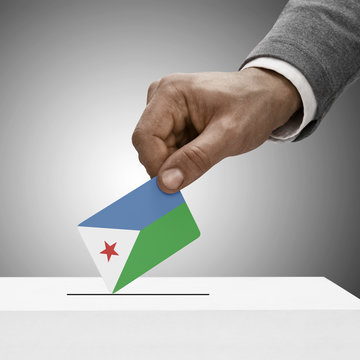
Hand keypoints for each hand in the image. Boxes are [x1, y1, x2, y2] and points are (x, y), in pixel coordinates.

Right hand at [132, 68, 300, 192]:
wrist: (265, 97)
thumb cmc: (252, 105)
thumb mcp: (228, 135)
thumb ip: (195, 159)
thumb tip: (166, 183)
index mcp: (170, 93)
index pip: (144, 137)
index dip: (155, 165)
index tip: (173, 185)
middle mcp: (162, 98)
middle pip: (148, 145)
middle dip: (168, 164)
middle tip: (196, 169)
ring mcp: (166, 110)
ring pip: (157, 151)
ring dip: (177, 162)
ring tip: (206, 152)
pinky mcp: (172, 121)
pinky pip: (167, 149)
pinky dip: (181, 159)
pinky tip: (201, 150)